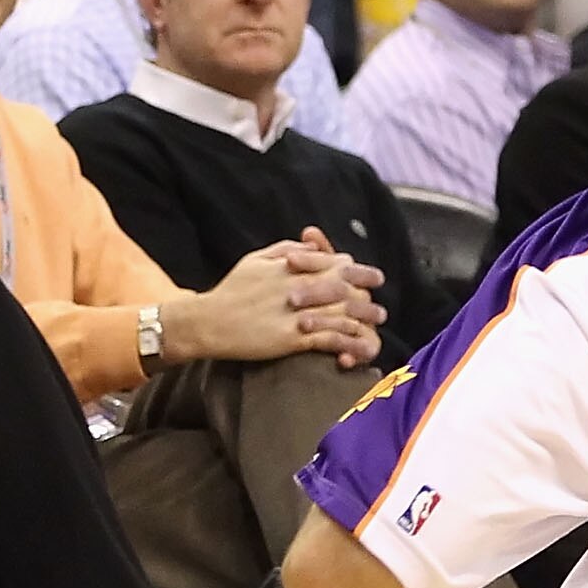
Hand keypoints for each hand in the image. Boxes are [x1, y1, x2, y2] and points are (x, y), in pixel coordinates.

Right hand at [168, 245, 387, 368]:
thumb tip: (313, 243)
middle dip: (367, 294)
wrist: (206, 321)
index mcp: (293, 267)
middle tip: (380, 305)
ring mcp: (297, 313)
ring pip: (343, 312)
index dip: (359, 271)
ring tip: (377, 323)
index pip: (337, 264)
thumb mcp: (256, 259)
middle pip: (346, 287)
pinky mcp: (292, 337)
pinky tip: (356, 343)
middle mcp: (299, 286)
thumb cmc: (231, 290)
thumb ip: (287, 248)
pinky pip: (328, 338)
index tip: (374, 277)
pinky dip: (346, 341)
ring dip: (364, 318)